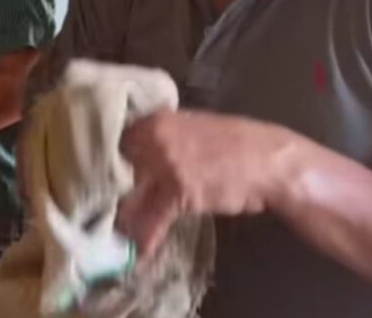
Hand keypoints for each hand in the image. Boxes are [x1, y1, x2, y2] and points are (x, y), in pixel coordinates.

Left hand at [116, 110, 299, 257]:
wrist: (269, 161)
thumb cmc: (236, 142)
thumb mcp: (194, 126)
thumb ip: (166, 134)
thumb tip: (143, 146)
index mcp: (156, 119)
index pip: (118, 139)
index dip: (109, 159)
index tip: (102, 173)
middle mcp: (155, 139)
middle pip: (119, 166)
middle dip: (112, 186)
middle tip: (104, 203)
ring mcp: (165, 165)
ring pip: (132, 193)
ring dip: (124, 213)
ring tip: (111, 230)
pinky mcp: (178, 193)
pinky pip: (155, 217)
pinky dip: (147, 237)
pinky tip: (137, 253)